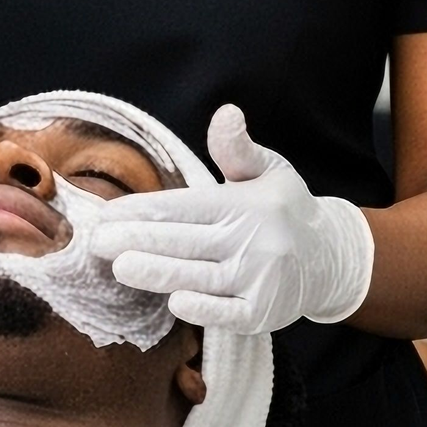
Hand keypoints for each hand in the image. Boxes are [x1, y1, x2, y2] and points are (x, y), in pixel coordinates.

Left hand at [90, 104, 373, 331]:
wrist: (330, 259)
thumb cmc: (284, 210)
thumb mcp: (268, 170)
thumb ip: (237, 149)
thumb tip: (226, 113)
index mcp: (248, 204)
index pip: (186, 206)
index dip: (144, 210)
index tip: (107, 215)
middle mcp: (255, 240)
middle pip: (186, 241)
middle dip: (138, 241)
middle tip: (96, 243)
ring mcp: (260, 279)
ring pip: (199, 277)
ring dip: (157, 273)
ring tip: (119, 267)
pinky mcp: (263, 313)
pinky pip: (228, 313)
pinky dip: (203, 309)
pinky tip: (174, 303)